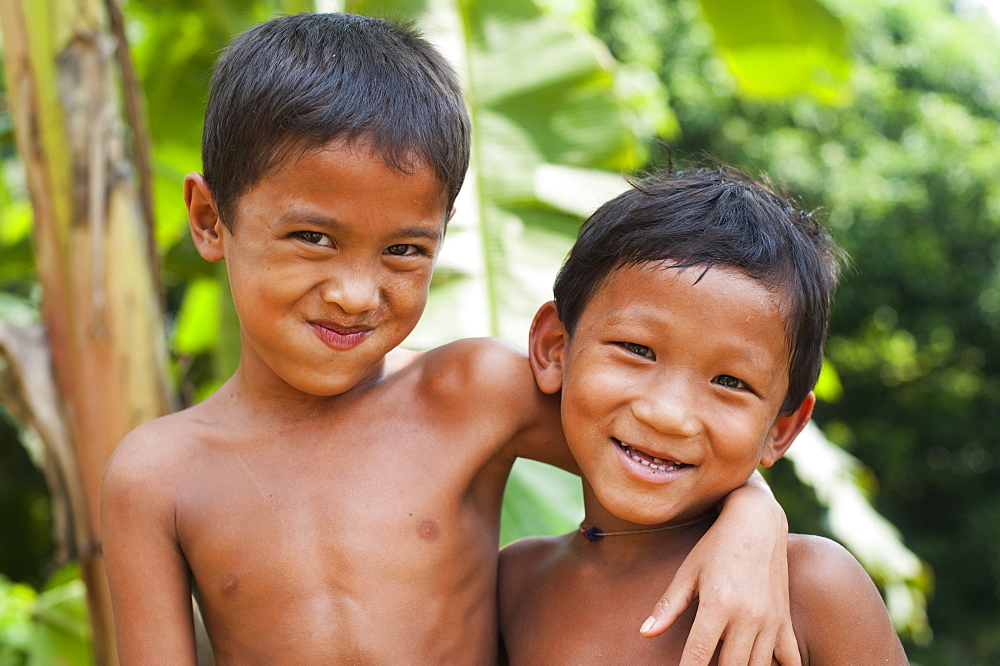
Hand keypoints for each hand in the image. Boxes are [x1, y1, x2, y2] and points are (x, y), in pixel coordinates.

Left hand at [640, 476, 800, 665]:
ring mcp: (770, 620)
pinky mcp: (785, 620)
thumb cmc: (716, 546)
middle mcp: (747, 616)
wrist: (757, 522)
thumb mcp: (688, 572)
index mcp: (718, 604)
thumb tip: (645, 633)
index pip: (698, 655)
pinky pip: (790, 659)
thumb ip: (668, 606)